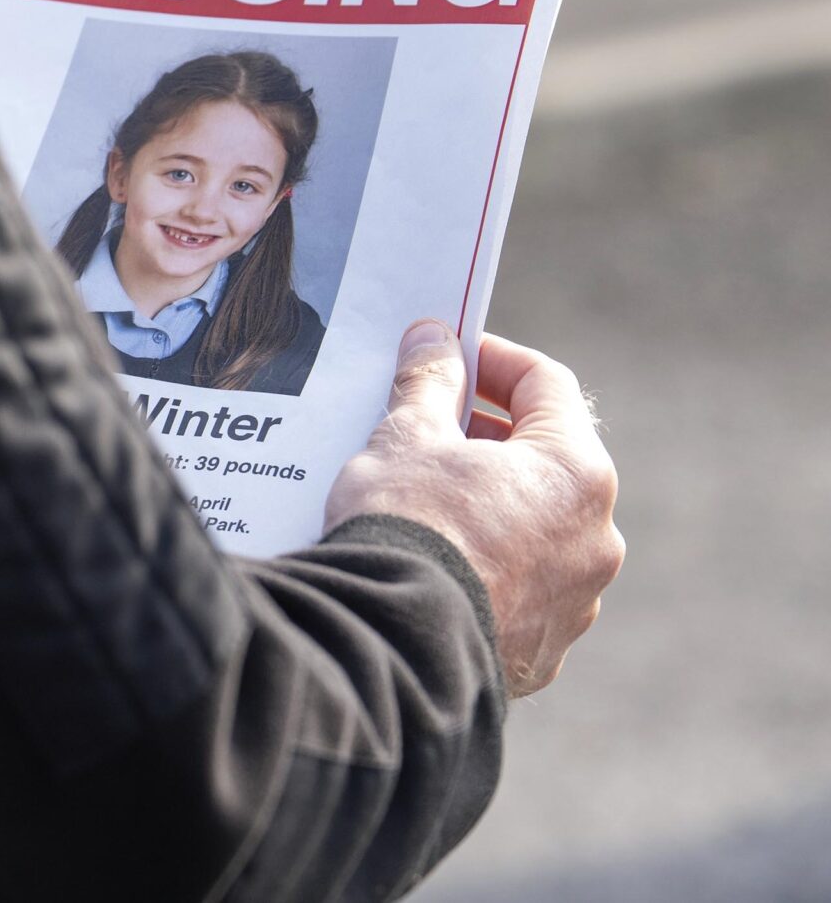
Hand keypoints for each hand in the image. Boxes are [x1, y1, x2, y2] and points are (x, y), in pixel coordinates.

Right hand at [325, 320, 622, 696]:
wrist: (394, 643)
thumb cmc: (408, 525)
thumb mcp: (406, 436)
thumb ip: (429, 380)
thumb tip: (436, 341)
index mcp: (576, 472)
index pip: (546, 384)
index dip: (492, 359)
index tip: (447, 353)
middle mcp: (597, 536)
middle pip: (545, 459)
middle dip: (486, 436)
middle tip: (425, 426)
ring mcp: (577, 600)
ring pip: (536, 528)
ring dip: (490, 504)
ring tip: (422, 501)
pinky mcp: (546, 650)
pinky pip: (522, 588)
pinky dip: (488, 565)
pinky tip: (435, 562)